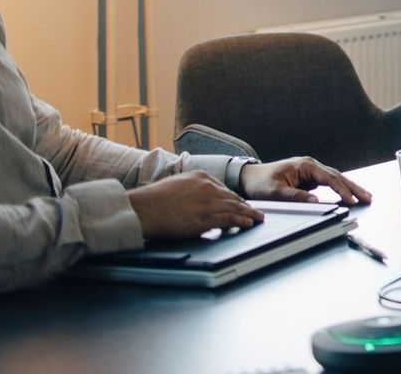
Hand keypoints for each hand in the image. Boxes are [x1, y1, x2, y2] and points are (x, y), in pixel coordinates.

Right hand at [126, 171, 262, 239]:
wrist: (143, 208)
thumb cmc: (153, 200)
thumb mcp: (176, 184)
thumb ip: (191, 190)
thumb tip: (198, 201)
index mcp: (200, 177)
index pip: (223, 188)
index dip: (233, 198)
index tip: (240, 203)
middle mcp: (208, 187)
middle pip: (232, 197)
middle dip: (244, 205)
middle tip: (255, 211)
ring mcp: (208, 202)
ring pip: (235, 207)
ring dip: (248, 214)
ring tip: (257, 218)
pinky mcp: (205, 218)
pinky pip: (229, 219)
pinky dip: (241, 220)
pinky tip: (248, 223)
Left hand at [241, 156, 372, 205]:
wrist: (250, 177)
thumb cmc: (261, 182)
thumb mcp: (275, 192)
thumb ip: (296, 196)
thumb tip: (316, 201)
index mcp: (305, 165)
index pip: (329, 177)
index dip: (342, 189)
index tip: (351, 200)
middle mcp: (311, 166)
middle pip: (337, 176)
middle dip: (353, 187)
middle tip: (368, 197)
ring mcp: (311, 171)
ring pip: (336, 179)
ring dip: (350, 188)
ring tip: (364, 197)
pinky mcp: (310, 178)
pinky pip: (329, 183)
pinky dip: (340, 189)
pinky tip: (349, 195)